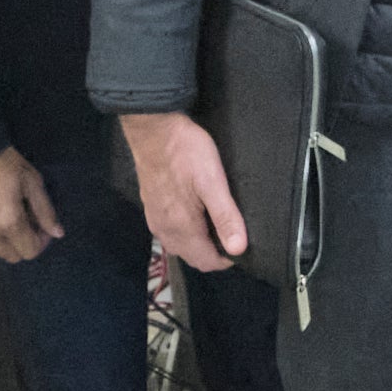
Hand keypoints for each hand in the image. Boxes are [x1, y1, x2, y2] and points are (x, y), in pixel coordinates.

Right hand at [0, 144, 74, 267]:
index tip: (41, 227)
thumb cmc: (3, 162)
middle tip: (25, 222)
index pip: (29, 252)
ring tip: (4, 220)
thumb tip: (57, 234)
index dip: (41, 242)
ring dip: (2, 242)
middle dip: (22, 243)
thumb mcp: (31, 182)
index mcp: (8, 223)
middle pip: (11, 256)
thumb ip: (45, 211)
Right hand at [112, 114, 240, 271]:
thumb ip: (225, 216)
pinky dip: (185, 234)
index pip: (205, 261)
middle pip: (191, 256)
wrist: (153, 129)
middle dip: (212, 254)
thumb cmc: (185, 152)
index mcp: (182, 227)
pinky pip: (169, 232)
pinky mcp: (151, 206)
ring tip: (217, 227)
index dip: (225, 260)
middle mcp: (165, 229)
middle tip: (232, 236)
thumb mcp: (213, 181)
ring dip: (198, 245)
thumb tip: (238, 249)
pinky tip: (195, 217)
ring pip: (179, 245)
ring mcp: (155, 218)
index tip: (240, 248)